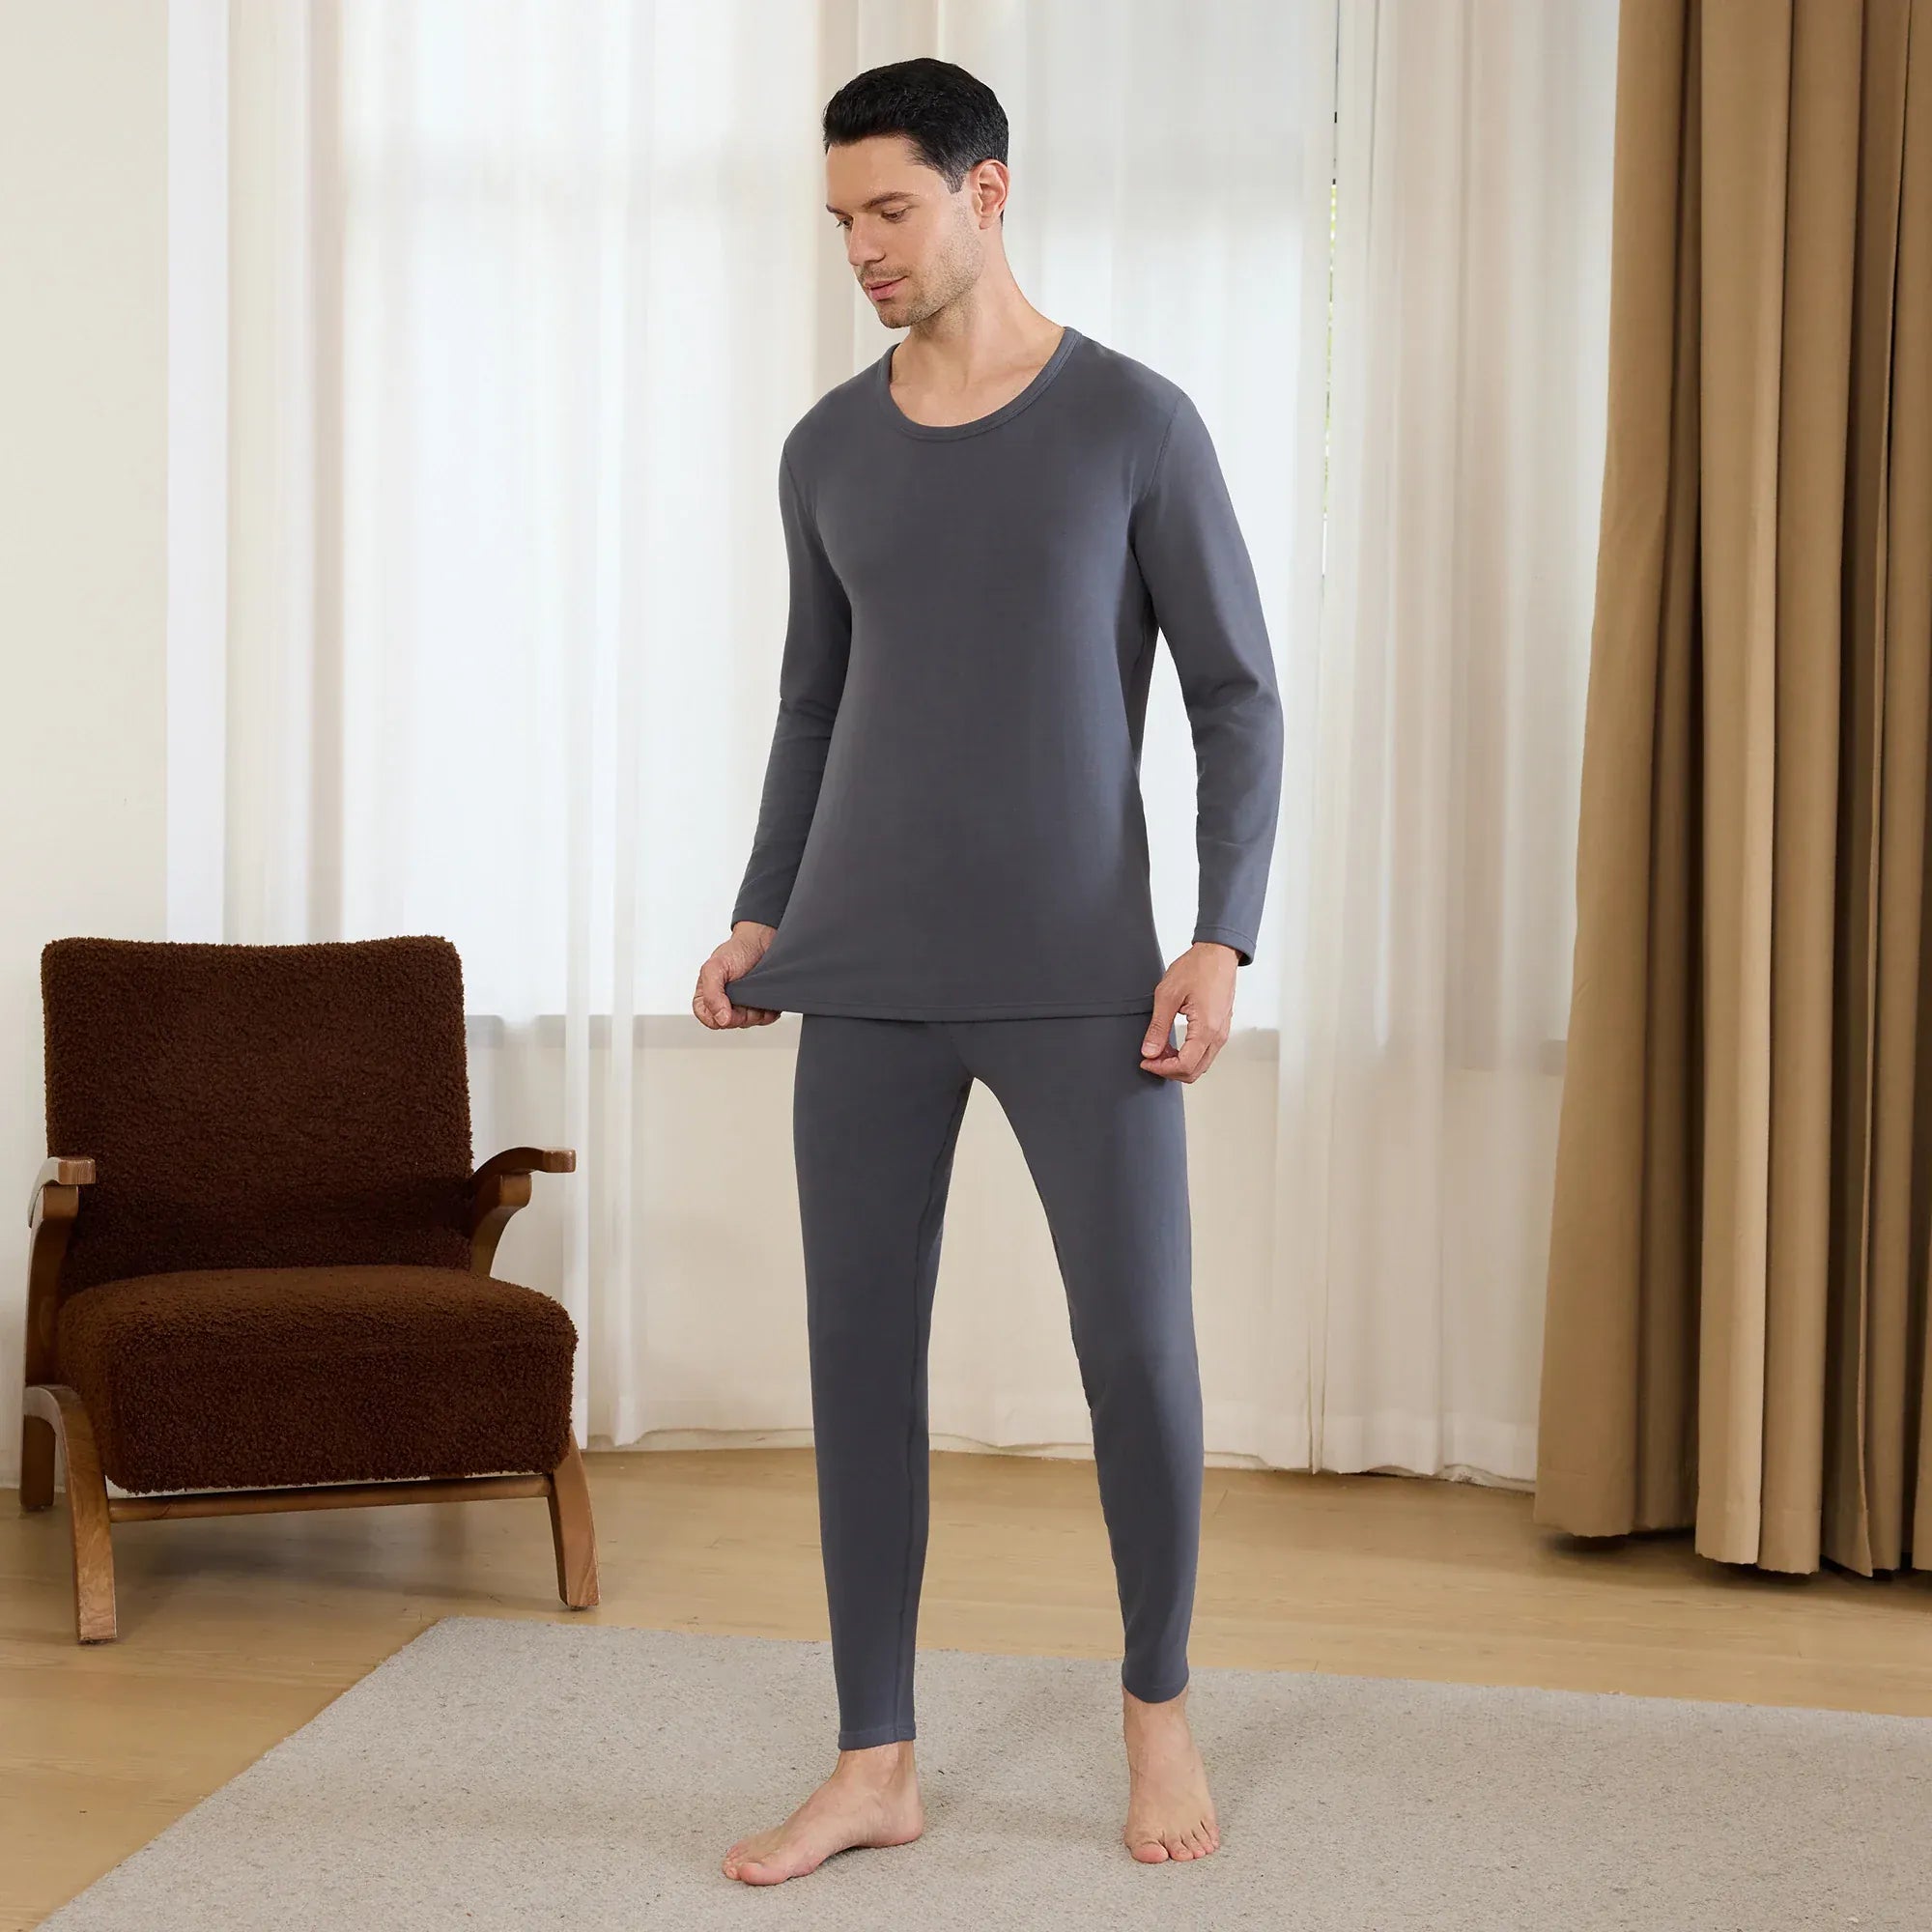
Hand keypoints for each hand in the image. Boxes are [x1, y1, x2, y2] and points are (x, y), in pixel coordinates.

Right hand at [693, 922, 780, 1028]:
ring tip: (756, 994)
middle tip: (745, 997)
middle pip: (730, 1024)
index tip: (728, 1008)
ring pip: (748, 1023)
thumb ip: (711, 994)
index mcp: (707, 995)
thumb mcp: (715, 967)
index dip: (718, 1017)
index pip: (707, 1018)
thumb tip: (721, 1019)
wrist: (761, 940)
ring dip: (755, 1014)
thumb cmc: (736, 950)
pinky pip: (764, 1020)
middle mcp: (724, 1002)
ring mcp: (742, 1005)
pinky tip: (767, 1001)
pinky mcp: (759, 1005)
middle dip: (740, 1015)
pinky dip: (768, 1013)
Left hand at [1139, 942, 1237, 1080]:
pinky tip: (1173, 1044)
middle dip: (1170, 1070)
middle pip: (1195, 1071)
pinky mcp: (1220, 1028)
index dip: (1162, 1069)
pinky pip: (1205, 1053)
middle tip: (1150, 1058)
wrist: (1218, 953)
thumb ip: (1158, 1027)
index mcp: (1206, 1029)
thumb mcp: (1168, 995)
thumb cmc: (1197, 967)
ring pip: (1201, 1064)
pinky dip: (1188, 1055)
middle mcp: (1218, 1035)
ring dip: (1178, 1063)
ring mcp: (1222, 1032)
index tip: (1146, 1061)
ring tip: (1159, 1050)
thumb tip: (1150, 1051)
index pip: (1185, 1066)